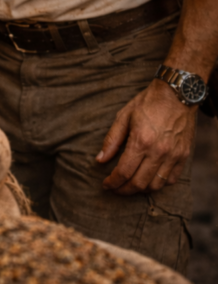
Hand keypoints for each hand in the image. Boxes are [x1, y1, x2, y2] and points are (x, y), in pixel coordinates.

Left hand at [96, 80, 195, 194]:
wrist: (177, 94)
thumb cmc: (148, 103)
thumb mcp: (124, 116)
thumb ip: (112, 140)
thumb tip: (100, 160)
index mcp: (141, 141)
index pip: (124, 172)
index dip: (113, 182)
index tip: (106, 185)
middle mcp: (159, 151)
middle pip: (139, 183)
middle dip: (124, 190)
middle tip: (116, 189)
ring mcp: (173, 155)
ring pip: (156, 185)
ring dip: (141, 189)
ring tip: (131, 185)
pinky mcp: (183, 155)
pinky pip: (172, 179)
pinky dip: (159, 183)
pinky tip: (149, 178)